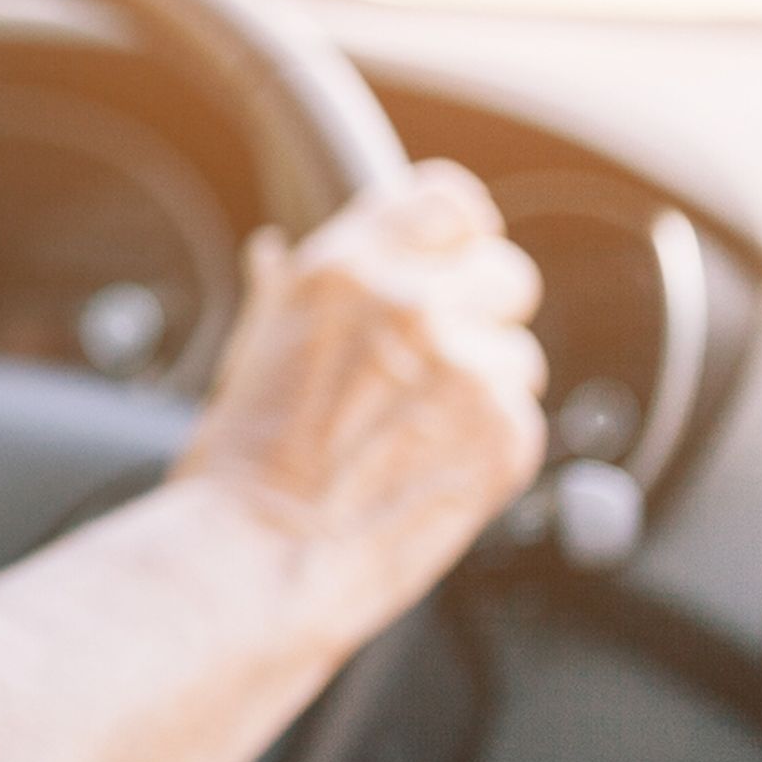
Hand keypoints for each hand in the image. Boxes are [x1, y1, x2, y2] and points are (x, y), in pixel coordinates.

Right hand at [174, 161, 547, 636]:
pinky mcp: (507, 434)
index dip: (457, 236)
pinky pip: (523, 422)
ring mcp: (467, 367)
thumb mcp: (248, 354)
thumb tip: (275, 253)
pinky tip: (429, 475)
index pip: (449, 201)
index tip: (452, 264)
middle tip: (431, 373)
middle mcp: (412, 304)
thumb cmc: (238, 469)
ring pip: (518, 357)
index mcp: (344, 269)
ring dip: (483, 393)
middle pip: (506, 274)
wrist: (259, 560)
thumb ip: (285, 294)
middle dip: (480, 319)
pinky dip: (489, 450)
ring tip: (415, 441)